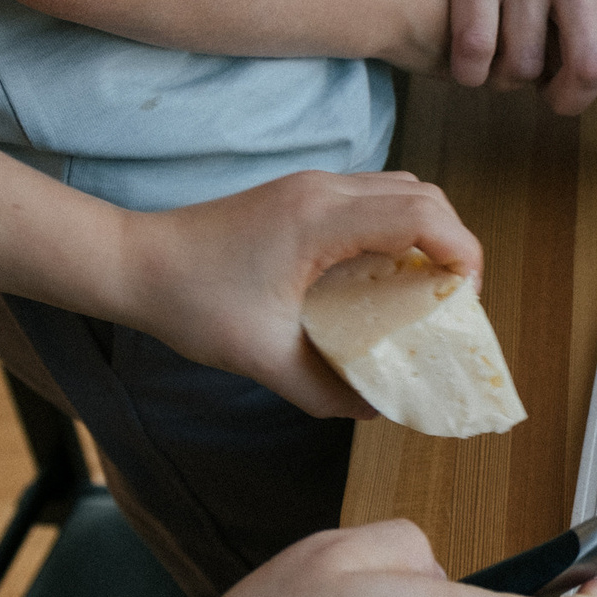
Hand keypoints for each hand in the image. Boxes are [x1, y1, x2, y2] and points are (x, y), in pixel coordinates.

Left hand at [110, 170, 479, 417]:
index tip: (461, 301)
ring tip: (421, 289)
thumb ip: (326, 390)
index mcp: (323, 220)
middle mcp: (325, 190)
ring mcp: (313, 187)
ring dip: (427, 234)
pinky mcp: (302, 195)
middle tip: (449, 300)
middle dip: (455, 245)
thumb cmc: (192, 302)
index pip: (425, 216)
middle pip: (426, 196)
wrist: (134, 264)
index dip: (462, 254)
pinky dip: (396, 230)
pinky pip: (374, 199)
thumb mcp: (263, 358)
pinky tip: (380, 277)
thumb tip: (377, 409)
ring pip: (403, 190)